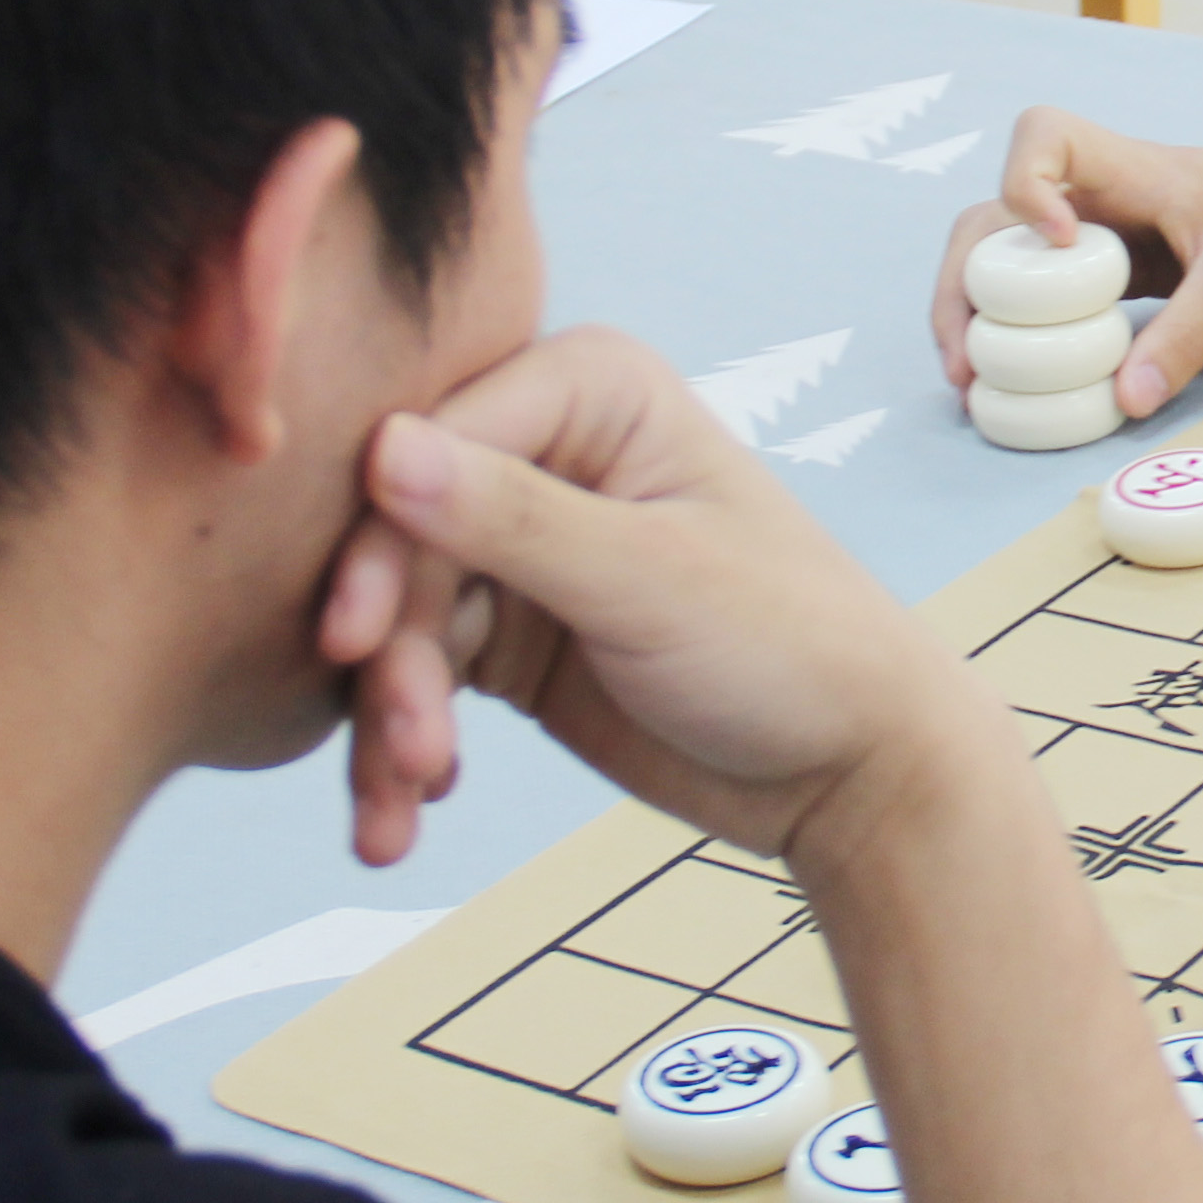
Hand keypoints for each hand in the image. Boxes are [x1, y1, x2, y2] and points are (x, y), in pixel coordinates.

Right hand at [320, 326, 982, 865]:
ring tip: (406, 798)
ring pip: (397, 618)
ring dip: (390, 716)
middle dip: (388, 653)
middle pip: (400, 536)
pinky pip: (417, 676)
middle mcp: (542, 449)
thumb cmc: (790, 643)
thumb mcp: (650, 579)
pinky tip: (403, 813)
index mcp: (589, 389)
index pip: (432, 444)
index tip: (352, 638)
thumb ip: (513, 518)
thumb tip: (382, 450)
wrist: (849, 768)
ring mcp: (518, 544)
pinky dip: (401, 745)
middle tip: (405, 750)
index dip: (379, 542)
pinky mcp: (508, 631)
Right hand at [934, 110, 1202, 421]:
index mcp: (1134, 170)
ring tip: (971, 379)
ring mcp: (1108, 233)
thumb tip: (1124, 401)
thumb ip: (1186, 339)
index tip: (1058, 245)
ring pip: (1014, 256)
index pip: (1044, 135)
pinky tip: (1025, 383)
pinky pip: (1054, 294)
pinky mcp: (1122, 269)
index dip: (1024, 185)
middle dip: (965, 280)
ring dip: (981, 310)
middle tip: (962, 359)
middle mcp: (1105, 195)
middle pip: (995, 212)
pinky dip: (1028, 333)